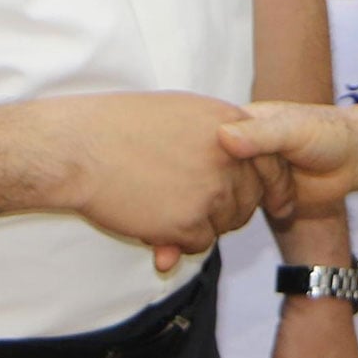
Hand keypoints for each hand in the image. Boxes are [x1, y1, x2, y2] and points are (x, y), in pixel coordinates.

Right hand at [49, 91, 289, 269]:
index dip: (272, 188)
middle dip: (225, 209)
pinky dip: (177, 241)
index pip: (272, 165)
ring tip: (160, 204)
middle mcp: (230, 157)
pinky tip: (151, 220)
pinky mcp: (189, 223)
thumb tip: (240, 155)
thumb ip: (220, 137)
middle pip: (248, 200)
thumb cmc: (121, 126)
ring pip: (223, 224)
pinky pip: (198, 244)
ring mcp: (212, 191)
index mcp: (233, 124)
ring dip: (198, 224)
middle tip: (187, 202)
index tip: (277, 205)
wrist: (80, 147)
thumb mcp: (185, 113)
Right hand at [218, 102, 357, 217]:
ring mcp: (250, 171)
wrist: (354, 159)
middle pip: (228, 172)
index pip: (215, 142)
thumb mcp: (293, 129)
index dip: (238, 154)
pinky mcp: (261, 193)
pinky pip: (251, 208)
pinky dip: (273, 205)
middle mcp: (241, 145)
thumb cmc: (327, 133)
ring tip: (292, 179)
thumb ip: (260, 134)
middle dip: (261, 176)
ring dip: (268, 192)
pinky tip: (289, 197)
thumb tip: (222, 136)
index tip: (268, 153)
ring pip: (239, 193)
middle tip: (288, 166)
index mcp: (241, 119)